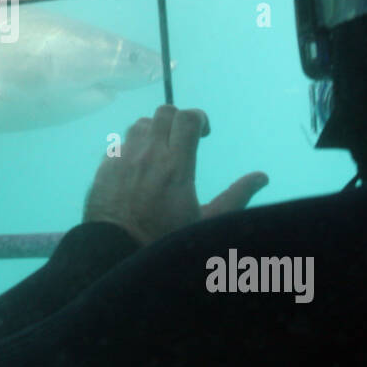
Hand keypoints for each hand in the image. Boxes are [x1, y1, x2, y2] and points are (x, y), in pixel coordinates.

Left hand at [82, 105, 268, 246]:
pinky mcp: (104, 166)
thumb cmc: (165, 240)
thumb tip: (262, 177)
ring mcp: (123, 158)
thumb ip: (235, 197)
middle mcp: (148, 154)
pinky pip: (120, 143)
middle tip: (184, 140)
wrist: (116, 253)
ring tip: (160, 153)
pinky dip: (132, 147)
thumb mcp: (207, 222)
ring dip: (154, 131)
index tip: (204, 134)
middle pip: (164, 113)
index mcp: (176, 165)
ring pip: (140, 124)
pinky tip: (137, 167)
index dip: (199, 118)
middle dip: (177, 120)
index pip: (188, 118)